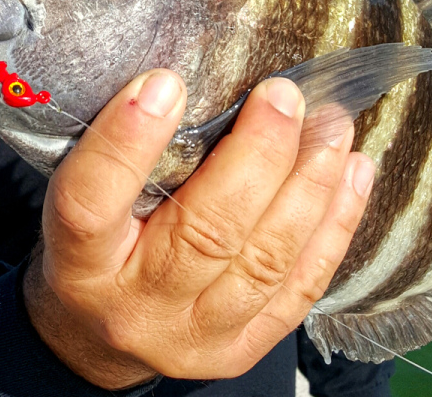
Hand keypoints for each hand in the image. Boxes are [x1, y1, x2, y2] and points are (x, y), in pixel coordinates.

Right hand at [23, 69, 374, 388]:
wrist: (95, 339)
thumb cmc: (94, 252)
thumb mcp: (80, 202)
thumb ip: (123, 158)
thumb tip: (188, 80)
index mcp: (79, 264)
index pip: (91, 204)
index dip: (127, 144)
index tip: (165, 84)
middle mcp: (135, 308)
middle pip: (204, 234)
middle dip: (258, 157)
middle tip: (284, 97)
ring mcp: (194, 338)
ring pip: (265, 262)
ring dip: (309, 186)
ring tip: (331, 128)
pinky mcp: (239, 351)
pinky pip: (299, 290)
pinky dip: (333, 227)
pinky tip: (352, 175)